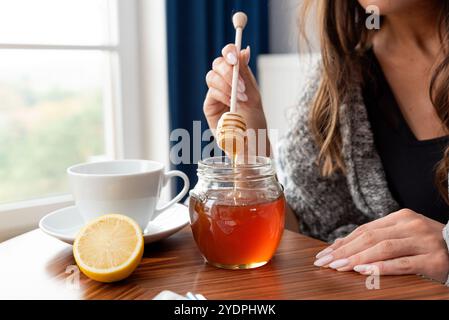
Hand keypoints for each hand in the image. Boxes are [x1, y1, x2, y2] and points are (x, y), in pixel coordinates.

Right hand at [203, 44, 268, 153]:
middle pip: (218, 63)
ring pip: (212, 76)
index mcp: (239, 76)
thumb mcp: (253, 96)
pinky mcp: (209, 105)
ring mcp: (217, 93)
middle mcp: (226, 82)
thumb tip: (244, 50)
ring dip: (226, 84)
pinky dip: (222, 95)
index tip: (235, 59)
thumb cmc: (255, 122)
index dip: (229, 52)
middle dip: (228, 71)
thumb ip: (245, 74)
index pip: (230, 56)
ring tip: (239, 97)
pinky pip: (211, 92)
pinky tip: (231, 104)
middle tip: (239, 83)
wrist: (250, 143)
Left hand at [314, 209, 448, 282]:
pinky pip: (402, 264)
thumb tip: (339, 245)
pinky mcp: (433, 260)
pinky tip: (363, 271)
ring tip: (339, 267)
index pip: (365, 229)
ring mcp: (424, 242)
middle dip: (344, 251)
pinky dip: (381, 267)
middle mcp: (412, 225)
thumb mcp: (402, 236)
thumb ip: (376, 238)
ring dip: (357, 258)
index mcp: (401, 217)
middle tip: (325, 262)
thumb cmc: (426, 245)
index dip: (343, 242)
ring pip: (383, 248)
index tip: (324, 254)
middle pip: (370, 237)